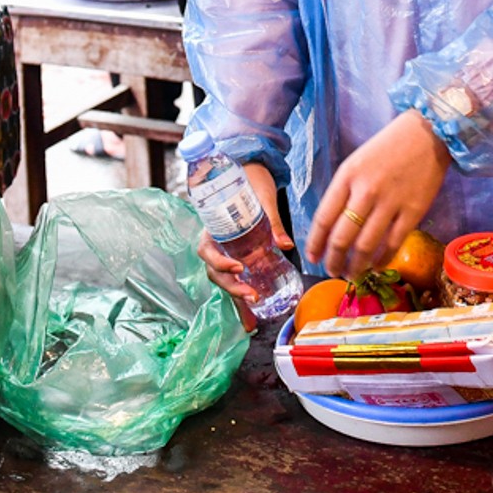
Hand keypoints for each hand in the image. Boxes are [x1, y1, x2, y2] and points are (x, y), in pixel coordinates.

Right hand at [196, 164, 292, 331]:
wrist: (254, 171)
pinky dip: (245, 300)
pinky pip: (239, 280)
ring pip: (226, 281)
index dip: (219, 263)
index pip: (206, 251)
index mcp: (213, 228)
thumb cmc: (252, 181)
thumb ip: (273, 223)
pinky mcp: (241, 258)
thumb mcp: (263, 200)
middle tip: (252, 297)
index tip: (239, 267)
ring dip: (237, 300)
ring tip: (251, 320)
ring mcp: (228, 253)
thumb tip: (286, 244)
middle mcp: (217, 244)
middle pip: (216, 272)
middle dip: (232, 288)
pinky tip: (253, 319)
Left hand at [306, 110, 449, 280]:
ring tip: (352, 273)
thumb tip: (332, 226)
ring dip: (356, 266)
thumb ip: (344, 191)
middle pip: (342, 237)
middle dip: (332, 260)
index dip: (315, 242)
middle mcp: (366, 191)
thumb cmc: (388, 147)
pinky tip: (376, 265)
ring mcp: (391, 203)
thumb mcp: (356, 163)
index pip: (323, 217)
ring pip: (366, 246)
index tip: (311, 256)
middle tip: (331, 270)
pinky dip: (381, 260)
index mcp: (347, 176)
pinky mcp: (414, 212)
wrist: (428, 133)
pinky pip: (392, 244)